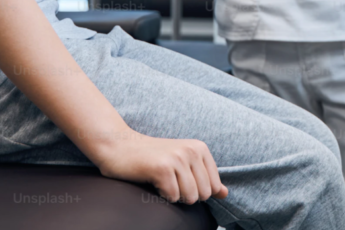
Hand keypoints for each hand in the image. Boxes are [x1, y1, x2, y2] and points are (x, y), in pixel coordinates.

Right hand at [91, 129, 227, 204]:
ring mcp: (177, 157)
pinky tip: (153, 181)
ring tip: (162, 181)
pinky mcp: (162, 168)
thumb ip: (206, 178)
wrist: (120, 147)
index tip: (181, 179)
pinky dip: (162, 195)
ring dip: (174, 196)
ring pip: (190, 197)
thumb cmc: (152, 158)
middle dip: (186, 195)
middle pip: (203, 194)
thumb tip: (225, 194)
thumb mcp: (183, 164)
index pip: (214, 187)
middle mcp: (192, 150)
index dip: (197, 190)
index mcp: (200, 148)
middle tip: (170, 181)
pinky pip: (172, 197)